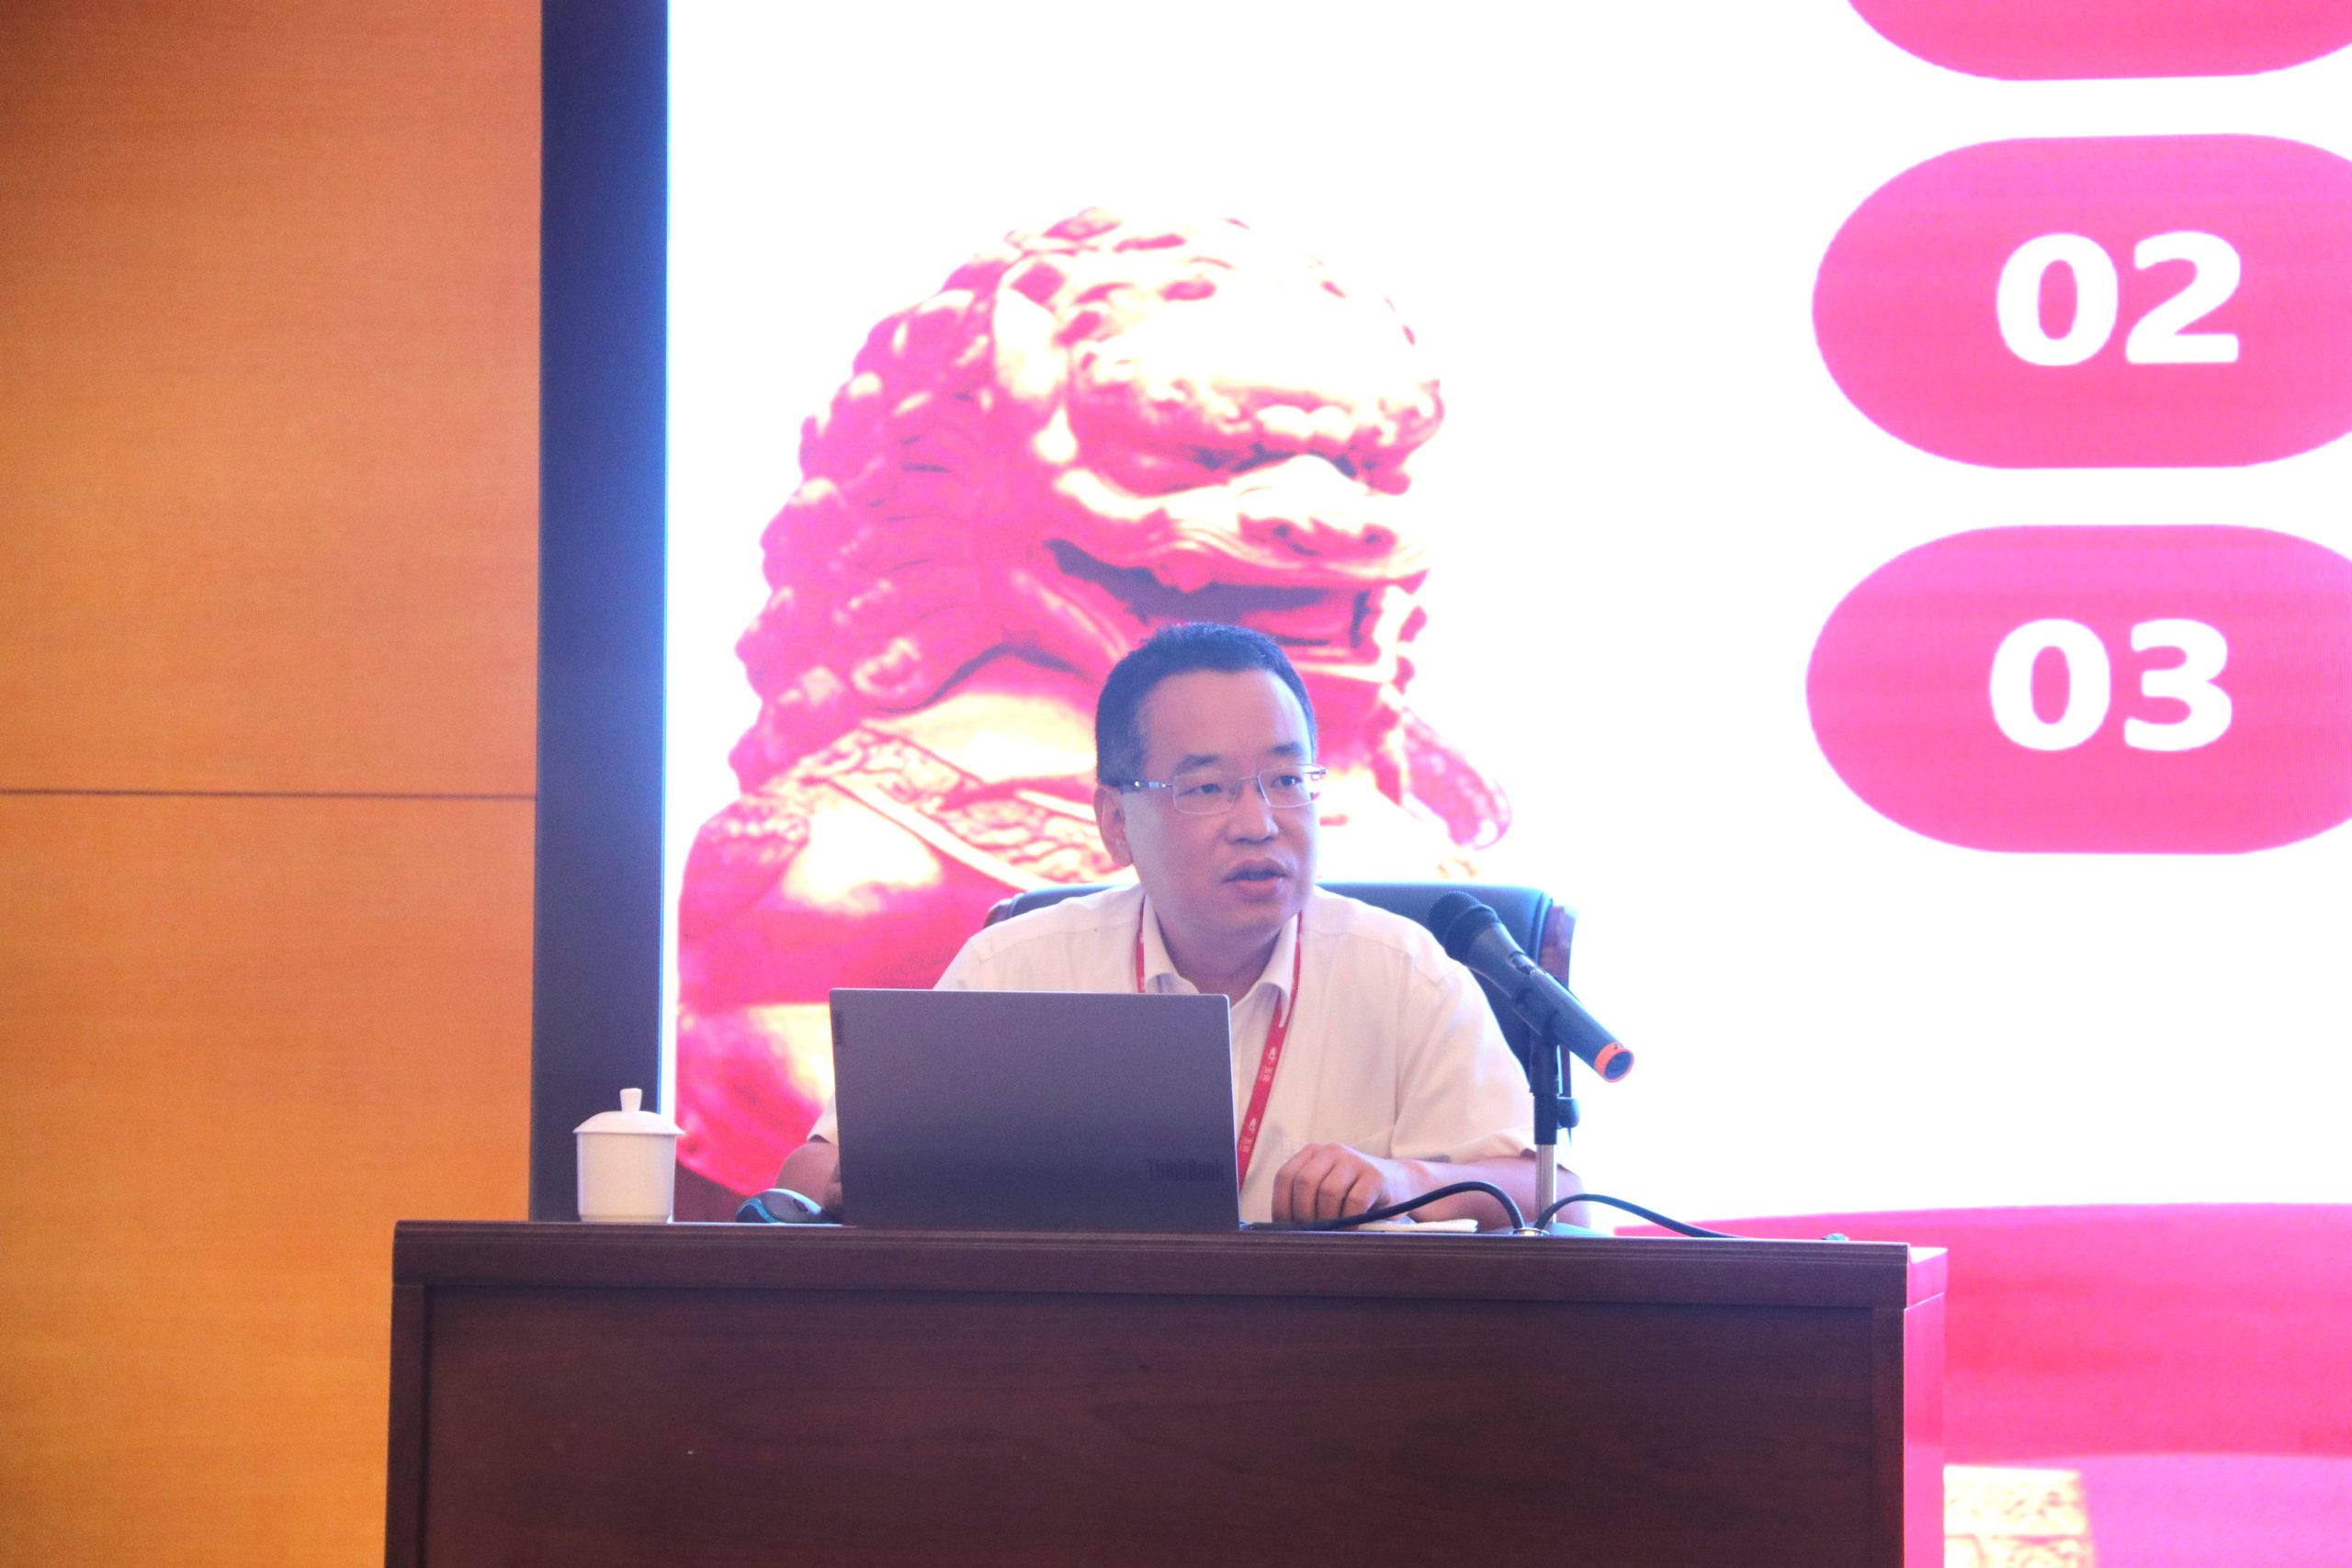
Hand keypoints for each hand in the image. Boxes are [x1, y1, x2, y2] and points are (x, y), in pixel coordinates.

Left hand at [1271, 1142, 1412, 1225]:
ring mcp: (1355, 1160)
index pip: (1285, 1176)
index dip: (1281, 1205)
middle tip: (1311, 1233)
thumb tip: (1282, 1227)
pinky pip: (1354, 1202)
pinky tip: (1352, 1229)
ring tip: (1333, 1231)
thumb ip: (1306, 1198)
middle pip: (1304, 1182)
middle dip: (1303, 1213)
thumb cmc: (1355, 1193)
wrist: (1401, 1184)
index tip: (1285, 1228)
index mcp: (1313, 1152)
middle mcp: (1331, 1151)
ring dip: (1327, 1219)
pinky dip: (1349, 1221)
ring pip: (1328, 1192)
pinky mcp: (1375, 1175)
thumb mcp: (1327, 1188)